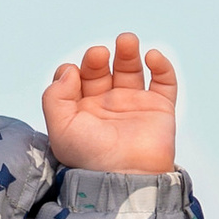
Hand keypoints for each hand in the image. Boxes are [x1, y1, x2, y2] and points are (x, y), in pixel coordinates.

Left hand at [43, 33, 178, 175]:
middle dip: (97, 57)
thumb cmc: (92, 158)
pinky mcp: (160, 109)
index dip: (71, 71)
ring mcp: (134, 106)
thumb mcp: (61, 129)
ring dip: (128, 51)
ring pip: (131, 69)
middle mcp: (107, 106)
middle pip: (101, 70)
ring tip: (126, 41)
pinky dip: (162, 66)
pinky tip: (151, 57)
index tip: (73, 74)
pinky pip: (164, 82)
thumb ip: (55, 96)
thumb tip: (69, 70)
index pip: (75, 80)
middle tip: (98, 55)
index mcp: (82, 111)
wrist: (127, 178)